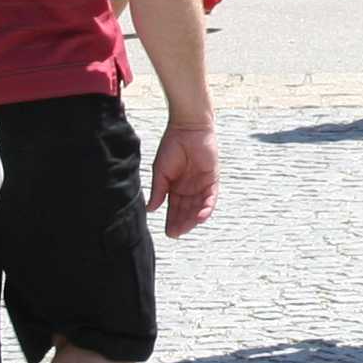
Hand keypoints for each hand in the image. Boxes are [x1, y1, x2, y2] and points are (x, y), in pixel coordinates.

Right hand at [149, 119, 219, 237]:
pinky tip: (200, 218)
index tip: (168, 233)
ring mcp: (201, 184)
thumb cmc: (171, 146)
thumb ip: (158, 190)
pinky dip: (207, 208)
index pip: (174, 208)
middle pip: (186, 211)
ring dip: (193, 219)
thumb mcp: (160, 172)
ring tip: (186, 228)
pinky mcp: (212, 179)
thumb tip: (150, 209)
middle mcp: (189, 189)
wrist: (186, 128)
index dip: (171, 220)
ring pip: (199, 207)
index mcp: (176, 187)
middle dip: (181, 222)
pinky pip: (211, 197)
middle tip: (176, 233)